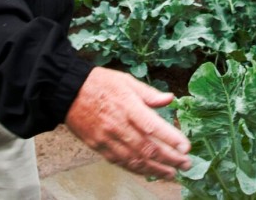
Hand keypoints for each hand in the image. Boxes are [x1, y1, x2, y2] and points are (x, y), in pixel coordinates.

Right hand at [64, 67, 190, 179]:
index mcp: (128, 106)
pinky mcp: (99, 147)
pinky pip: (120, 162)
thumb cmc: (100, 84)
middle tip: (186, 164)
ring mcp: (108, 138)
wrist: (69, 92)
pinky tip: (148, 172)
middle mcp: (119, 125)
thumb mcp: (126, 81)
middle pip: (147, 147)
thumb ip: (149, 93)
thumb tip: (170, 99)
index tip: (186, 147)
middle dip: (170, 158)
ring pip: (135, 159)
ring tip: (171, 174)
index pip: (153, 126)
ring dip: (155, 169)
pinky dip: (136, 169)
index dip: (171, 138)